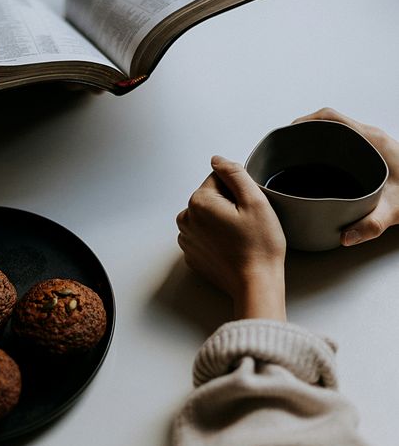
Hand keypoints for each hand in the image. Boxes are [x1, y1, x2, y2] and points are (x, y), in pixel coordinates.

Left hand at [177, 156, 286, 320]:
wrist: (256, 284)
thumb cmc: (259, 246)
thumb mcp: (255, 200)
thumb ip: (234, 173)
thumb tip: (217, 160)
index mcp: (198, 202)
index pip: (218, 179)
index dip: (238, 190)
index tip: (247, 208)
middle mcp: (186, 219)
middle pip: (211, 197)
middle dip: (229, 205)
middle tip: (247, 224)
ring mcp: (186, 239)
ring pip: (207, 216)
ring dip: (222, 221)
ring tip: (240, 237)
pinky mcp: (192, 255)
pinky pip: (205, 235)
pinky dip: (217, 238)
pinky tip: (232, 248)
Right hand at [294, 107, 398, 245]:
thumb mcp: (395, 211)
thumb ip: (370, 225)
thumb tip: (344, 236)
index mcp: (371, 140)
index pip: (330, 117)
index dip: (305, 121)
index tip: (289, 132)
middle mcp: (370, 137)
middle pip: (329, 122)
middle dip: (305, 131)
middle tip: (288, 147)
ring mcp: (373, 142)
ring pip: (337, 131)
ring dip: (318, 139)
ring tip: (298, 155)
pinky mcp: (374, 151)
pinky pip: (345, 141)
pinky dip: (329, 147)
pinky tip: (322, 166)